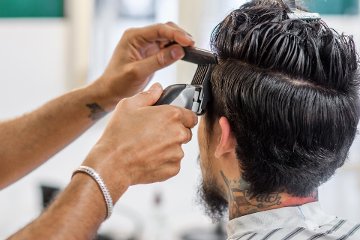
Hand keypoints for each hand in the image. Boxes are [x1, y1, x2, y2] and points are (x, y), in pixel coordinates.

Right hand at [82, 83, 197, 200]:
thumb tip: (158, 89)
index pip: (191, 116)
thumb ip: (148, 95)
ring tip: (148, 147)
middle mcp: (178, 134)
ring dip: (168, 147)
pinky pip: (173, 163)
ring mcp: (177, 153)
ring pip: (178, 148)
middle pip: (185, 132)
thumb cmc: (119, 135)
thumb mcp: (128, 106)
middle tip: (155, 134)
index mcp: (172, 115)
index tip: (172, 121)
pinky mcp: (173, 169)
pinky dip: (164, 161)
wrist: (112, 164)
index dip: (182, 118)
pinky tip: (149, 158)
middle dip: (174, 132)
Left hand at [92, 22, 194, 109]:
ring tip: (190, 50)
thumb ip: (159, 61)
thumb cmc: (117, 83)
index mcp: (133, 37)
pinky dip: (175, 50)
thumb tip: (179, 51)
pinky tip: (182, 54)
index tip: (189, 42)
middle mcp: (139, 38)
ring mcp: (145, 45)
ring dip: (179, 42)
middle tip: (192, 46)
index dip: (176, 34)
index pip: (159, 29)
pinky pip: (165, 47)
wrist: (109, 92)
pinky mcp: (149, 53)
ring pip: (167, 38)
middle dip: (180, 36)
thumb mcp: (138, 72)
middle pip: (165, 30)